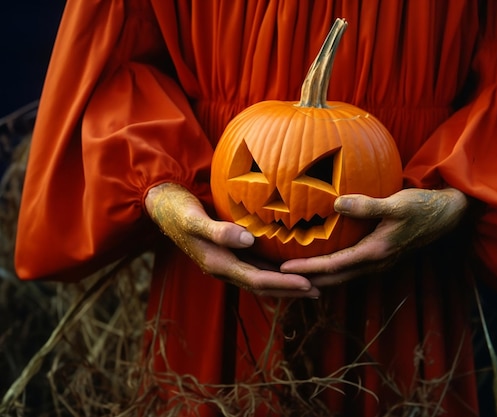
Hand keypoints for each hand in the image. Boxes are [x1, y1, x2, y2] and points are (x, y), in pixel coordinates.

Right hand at [145, 183, 318, 297]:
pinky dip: (275, 269)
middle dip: (290, 290)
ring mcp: (228, 263)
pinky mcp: (231, 254)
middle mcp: (225, 268)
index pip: (258, 280)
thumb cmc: (179, 210)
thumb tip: (247, 240)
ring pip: (261, 278)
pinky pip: (257, 265)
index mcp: (218, 264)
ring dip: (286, 283)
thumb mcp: (194, 219)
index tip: (308, 285)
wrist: (164, 206)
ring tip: (312, 284)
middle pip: (263, 285)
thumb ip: (219, 231)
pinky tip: (291, 265)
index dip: (284, 284)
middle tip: (319, 291)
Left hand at [280, 188, 467, 286]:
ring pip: (342, 276)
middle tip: (281, 278)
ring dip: (319, 277)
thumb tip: (337, 204)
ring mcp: (379, 262)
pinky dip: (333, 268)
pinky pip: (351, 267)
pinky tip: (322, 261)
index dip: (308, 268)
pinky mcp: (380, 256)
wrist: (446, 214)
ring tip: (296, 274)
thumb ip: (367, 205)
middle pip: (335, 278)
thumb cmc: (421, 207)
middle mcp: (376, 262)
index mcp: (376, 252)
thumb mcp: (396, 203)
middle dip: (308, 280)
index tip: (284, 268)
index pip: (334, 265)